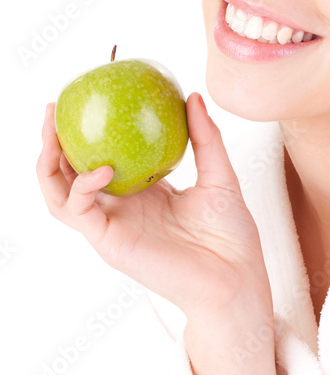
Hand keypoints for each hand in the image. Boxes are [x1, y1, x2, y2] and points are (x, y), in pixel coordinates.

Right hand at [36, 92, 273, 322]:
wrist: (236, 278)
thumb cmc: (232, 236)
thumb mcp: (220, 177)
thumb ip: (206, 138)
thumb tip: (192, 96)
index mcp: (142, 191)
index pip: (101, 156)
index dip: (85, 131)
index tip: (84, 97)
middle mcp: (121, 208)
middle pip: (68, 173)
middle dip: (51, 142)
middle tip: (54, 109)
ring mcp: (112, 226)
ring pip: (59, 194)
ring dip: (48, 163)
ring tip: (53, 132)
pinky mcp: (110, 243)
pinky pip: (80, 212)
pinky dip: (81, 187)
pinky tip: (101, 168)